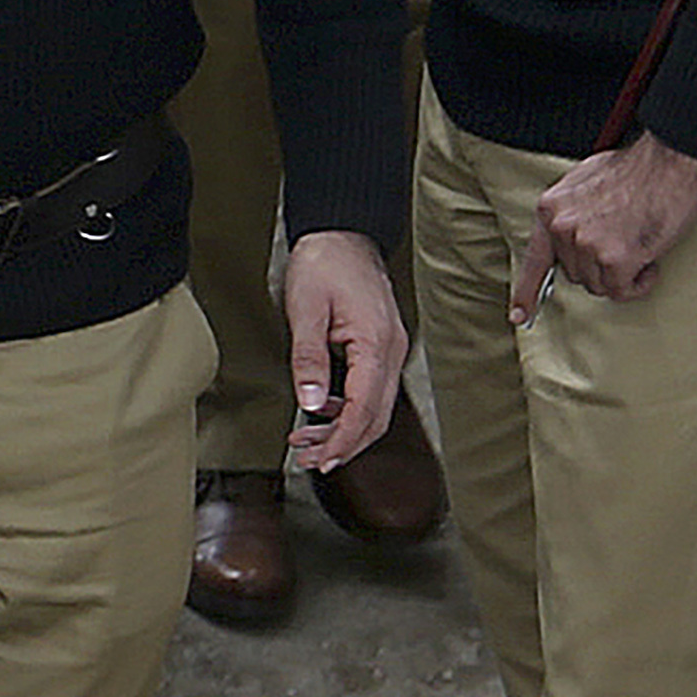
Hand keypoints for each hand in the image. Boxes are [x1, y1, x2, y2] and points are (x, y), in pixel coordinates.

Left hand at [281, 229, 406, 471]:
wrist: (341, 234)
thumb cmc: (324, 264)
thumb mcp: (305, 310)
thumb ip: (308, 359)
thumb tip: (312, 403)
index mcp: (376, 344)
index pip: (365, 408)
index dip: (343, 440)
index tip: (321, 460)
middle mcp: (391, 351)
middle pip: (376, 416)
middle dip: (345, 445)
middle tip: (312, 462)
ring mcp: (390, 350)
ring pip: (375, 407)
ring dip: (345, 430)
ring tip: (309, 444)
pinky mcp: (381, 347)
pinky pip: (371, 390)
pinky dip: (349, 409)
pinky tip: (322, 413)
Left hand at [514, 138, 696, 319]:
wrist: (669, 160)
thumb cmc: (636, 169)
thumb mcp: (584, 182)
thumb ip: (570, 212)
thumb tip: (572, 234)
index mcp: (551, 209)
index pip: (534, 258)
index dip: (527, 291)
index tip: (519, 316)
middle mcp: (561, 228)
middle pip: (576, 274)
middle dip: (601, 266)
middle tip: (626, 241)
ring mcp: (586, 244)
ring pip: (600, 285)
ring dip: (621, 274)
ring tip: (639, 244)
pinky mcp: (614, 259)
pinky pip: (622, 291)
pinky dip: (639, 283)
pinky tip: (650, 261)